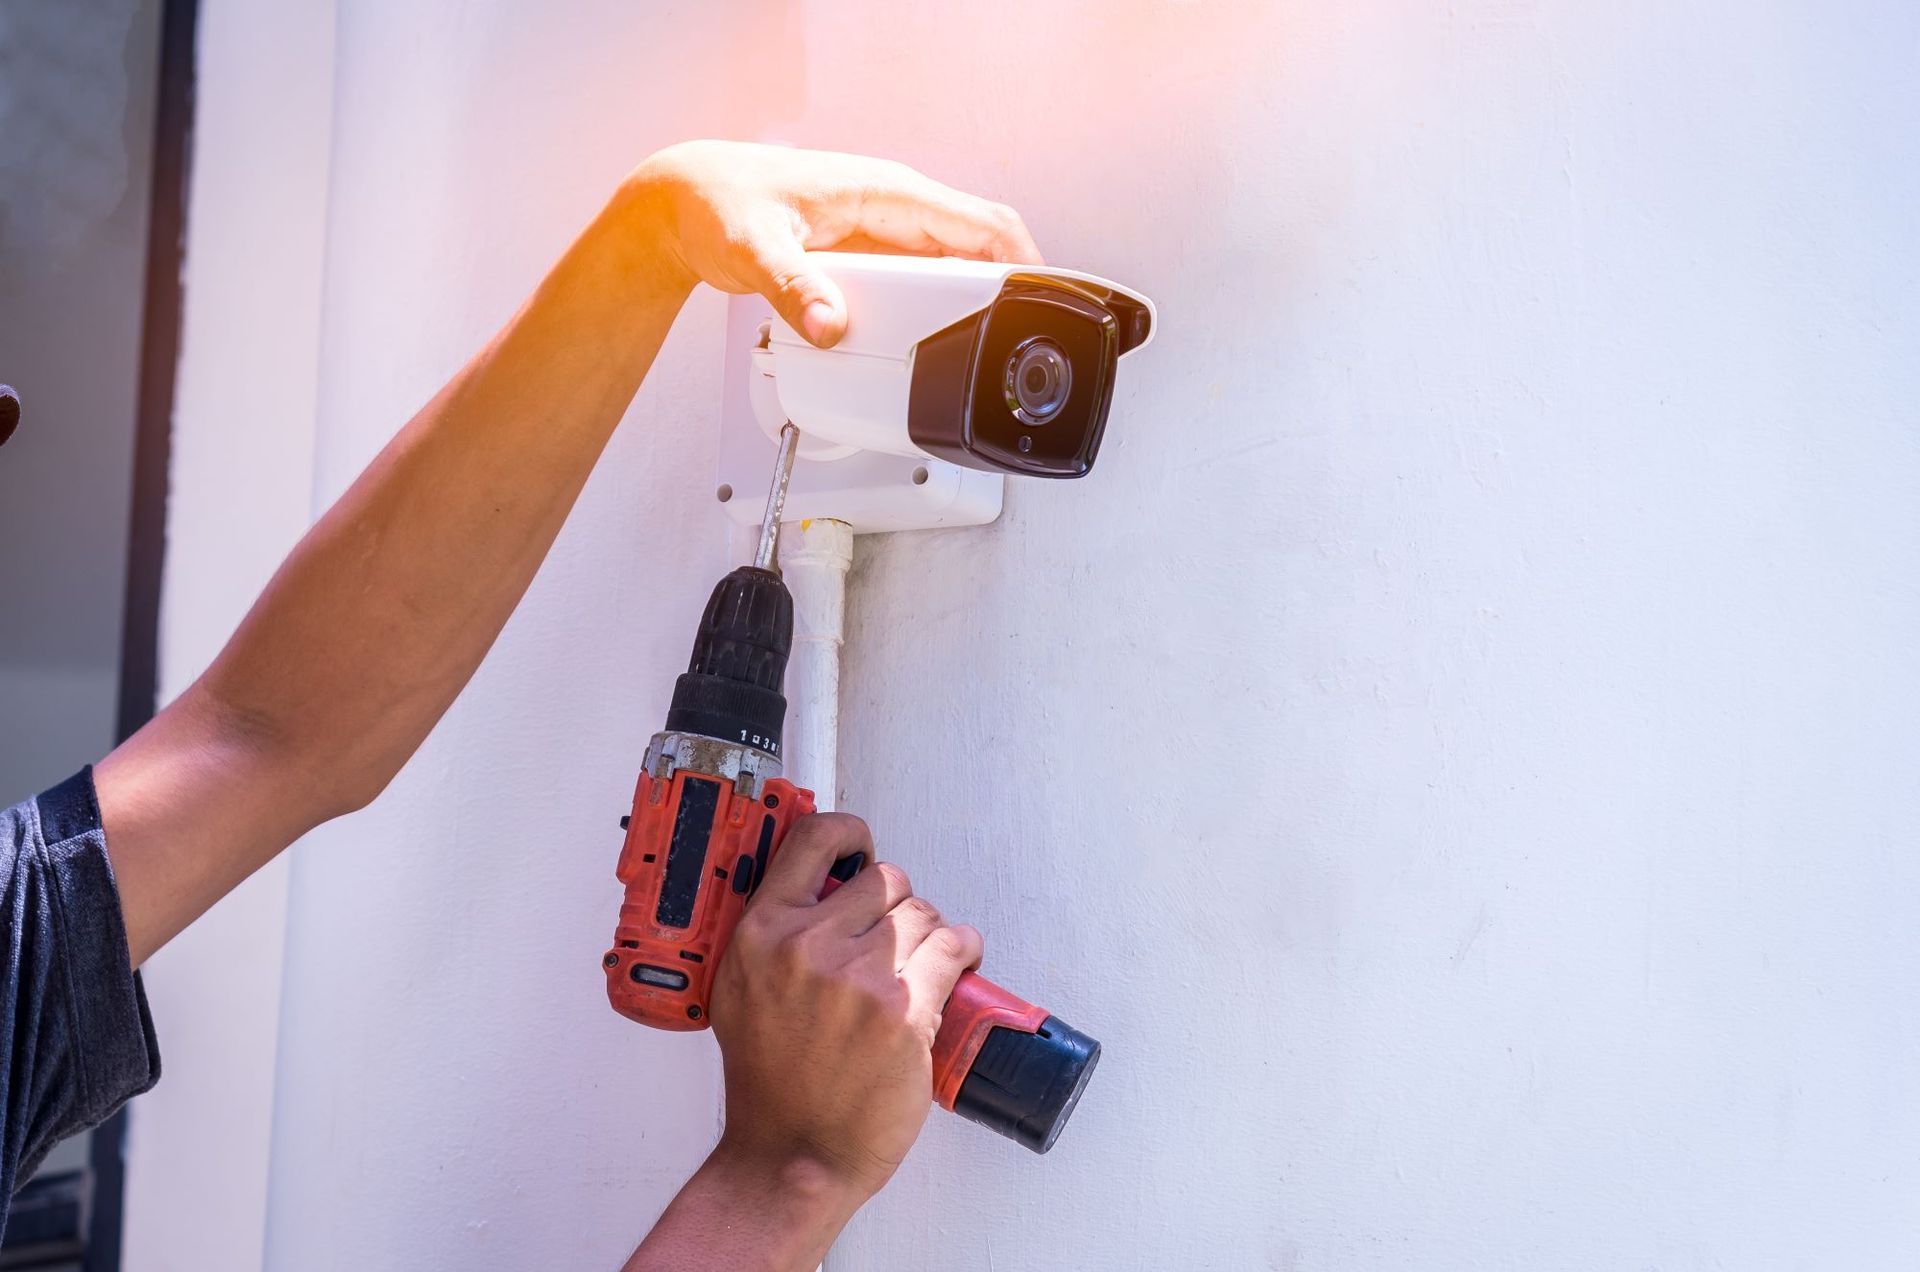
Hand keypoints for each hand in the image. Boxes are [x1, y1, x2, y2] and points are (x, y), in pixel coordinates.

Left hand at [628, 139, 1042, 346]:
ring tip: (984, 359)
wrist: (684, 202)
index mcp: (886, 192)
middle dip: (1007, 298)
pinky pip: (922, 287)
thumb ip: (793, 289)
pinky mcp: (869, 261)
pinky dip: (938, 316)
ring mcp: (884, 236)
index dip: (1024, 265)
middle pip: (980, 253)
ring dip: (972, 312)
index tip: (1045, 305)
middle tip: (1017, 349)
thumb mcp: (754, 249)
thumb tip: (829, 324)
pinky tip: (935, 349)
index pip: (982, 223)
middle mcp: (893, 210)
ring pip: (953, 274)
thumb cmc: (717, 203)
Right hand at [709, 812, 983, 1201]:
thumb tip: (817, 891)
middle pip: (884, 880)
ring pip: (922, 914)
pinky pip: (952, 947)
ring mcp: (859, 980)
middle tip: (895, 938)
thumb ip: (771, 937)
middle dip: (896, 905)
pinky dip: (964, 948)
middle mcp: (807, 947)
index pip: (812, 840)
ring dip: (931, 932)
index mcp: (762, 934)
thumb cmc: (770, 1084)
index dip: (848, 835)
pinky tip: (960, 959)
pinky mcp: (904, 1013)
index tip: (862, 845)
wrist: (791, 1156)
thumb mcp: (740, 991)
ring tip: (926, 960)